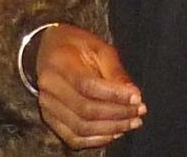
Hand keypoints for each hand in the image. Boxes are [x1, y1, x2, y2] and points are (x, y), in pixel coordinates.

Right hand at [36, 24, 146, 149]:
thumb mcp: (99, 47)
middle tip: (139, 112)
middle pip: (85, 110)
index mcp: (60, 61)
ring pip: (80, 128)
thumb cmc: (77, 45)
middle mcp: (50, 86)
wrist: (49, 48)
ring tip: (131, 122)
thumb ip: (115, 71)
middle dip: (117, 114)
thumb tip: (133, 95)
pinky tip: (113, 133)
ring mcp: (47, 105)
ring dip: (110, 129)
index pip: (87, 85)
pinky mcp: (50, 118)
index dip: (114, 95)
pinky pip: (72, 138)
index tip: (137, 97)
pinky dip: (96, 140)